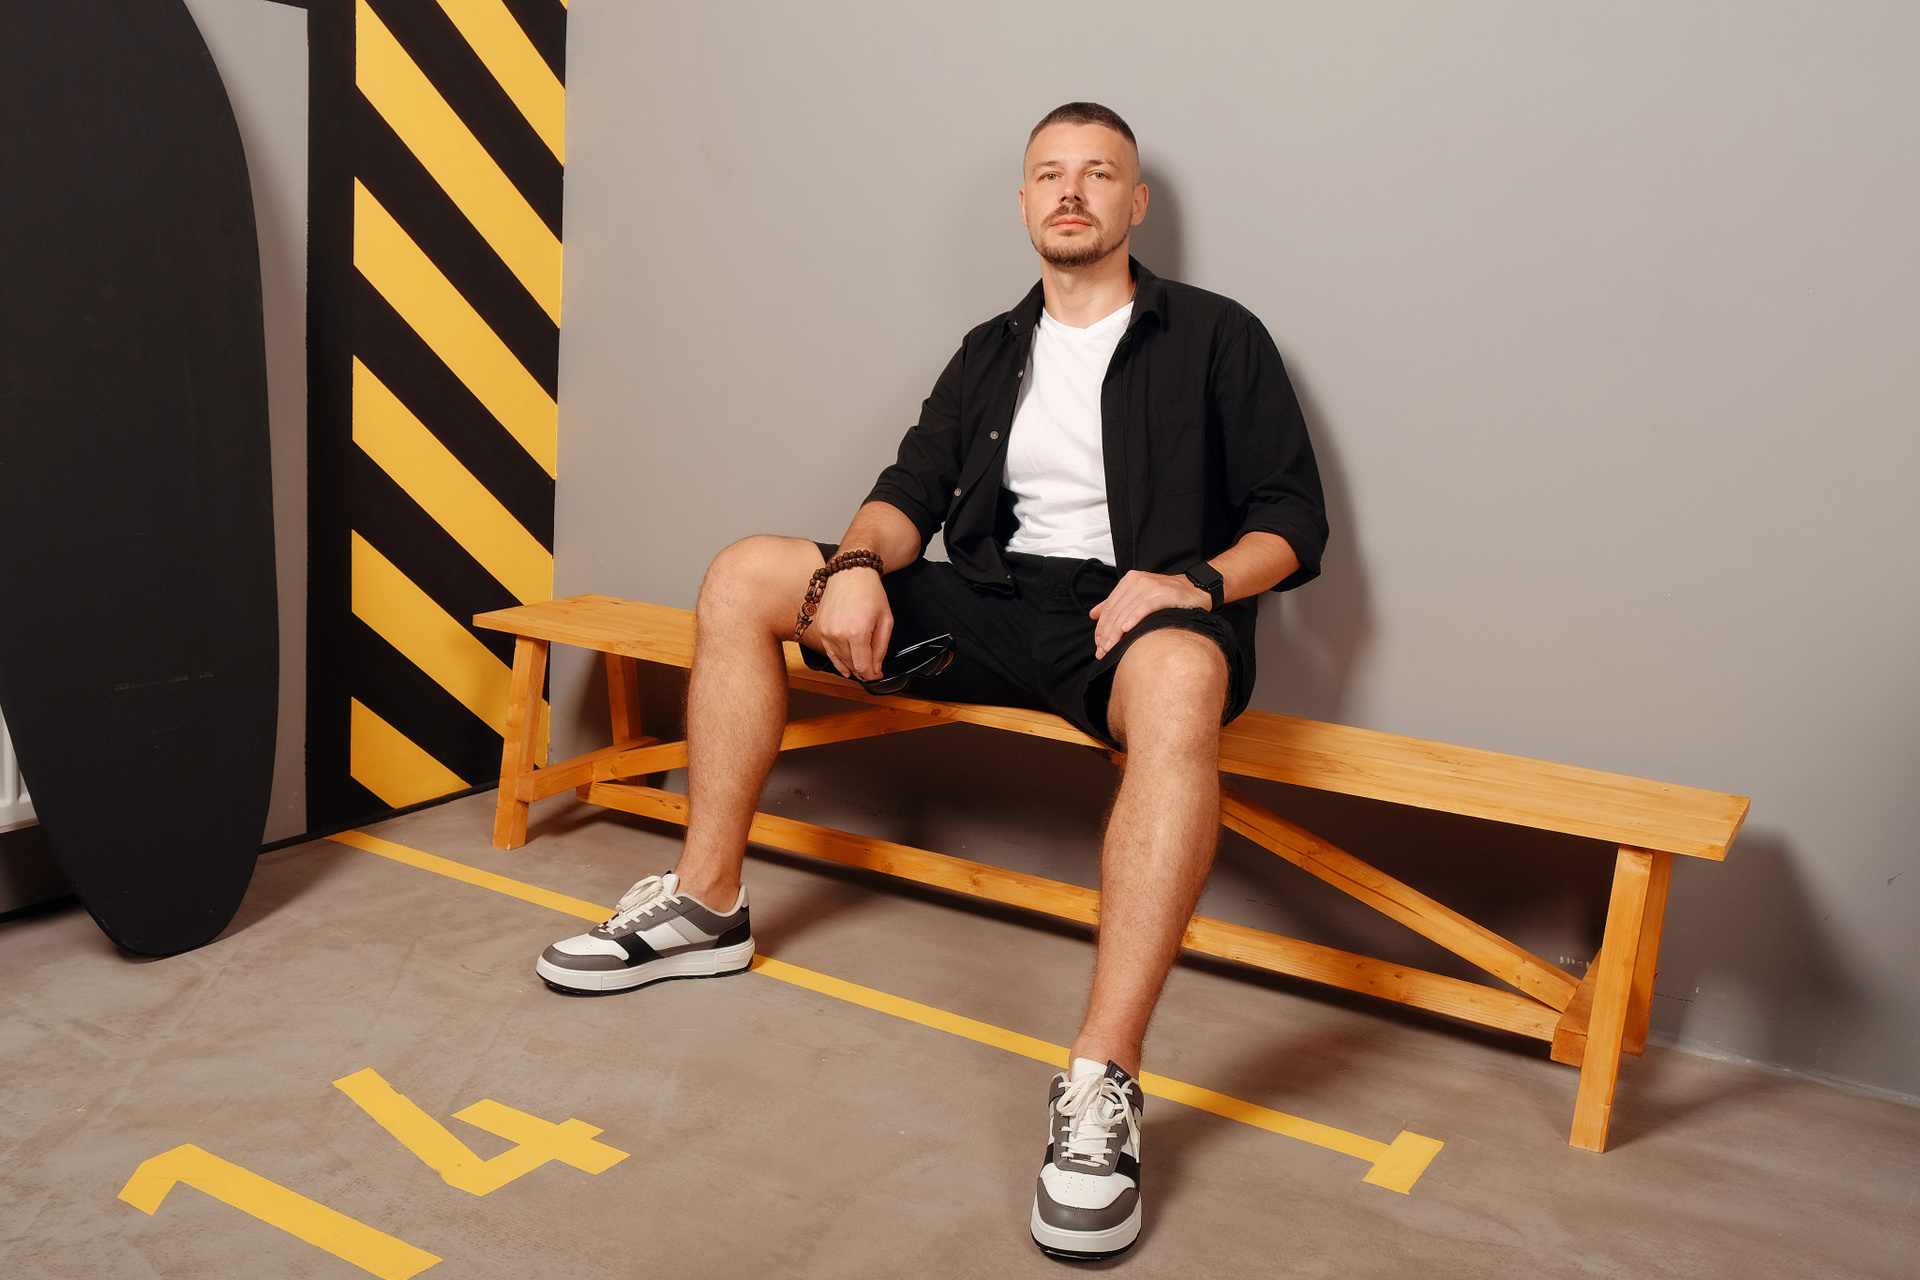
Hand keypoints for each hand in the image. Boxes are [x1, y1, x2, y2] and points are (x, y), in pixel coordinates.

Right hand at [811, 567, 892, 680]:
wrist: (851, 572)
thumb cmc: (869, 591)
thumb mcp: (885, 620)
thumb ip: (881, 647)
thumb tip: (876, 667)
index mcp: (857, 633)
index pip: (862, 666)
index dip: (872, 675)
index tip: (877, 675)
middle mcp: (838, 634)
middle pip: (851, 665)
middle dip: (863, 670)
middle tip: (872, 670)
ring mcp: (826, 631)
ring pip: (839, 660)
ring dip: (851, 665)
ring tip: (860, 666)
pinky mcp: (820, 627)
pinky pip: (828, 651)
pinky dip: (837, 660)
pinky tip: (844, 667)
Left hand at [1087, 570, 1210, 659]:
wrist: (1196, 589)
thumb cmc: (1167, 596)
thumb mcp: (1138, 596)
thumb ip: (1116, 604)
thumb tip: (1093, 615)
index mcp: (1129, 581)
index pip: (1109, 607)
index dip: (1101, 627)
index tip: (1098, 645)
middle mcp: (1138, 581)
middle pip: (1116, 611)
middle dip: (1106, 633)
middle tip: (1102, 651)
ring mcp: (1151, 586)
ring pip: (1127, 611)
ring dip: (1116, 632)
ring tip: (1111, 648)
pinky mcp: (1164, 593)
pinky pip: (1145, 607)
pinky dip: (1134, 619)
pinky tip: (1126, 631)